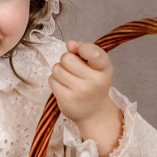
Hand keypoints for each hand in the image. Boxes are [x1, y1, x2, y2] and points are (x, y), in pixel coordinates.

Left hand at [49, 40, 123, 156]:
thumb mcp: (97, 66)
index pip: (93, 52)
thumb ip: (85, 51)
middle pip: (66, 58)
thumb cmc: (94, 84)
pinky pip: (52, 80)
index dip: (82, 47)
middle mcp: (94, 80)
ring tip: (69, 79)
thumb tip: (70, 44)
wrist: (94, 112)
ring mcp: (80, 91)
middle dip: (66, 61)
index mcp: (104, 68)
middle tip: (73, 70)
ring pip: (56, 69)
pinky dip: (55, 81)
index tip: (80, 50)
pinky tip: (64, 87)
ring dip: (59, 71)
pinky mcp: (67, 99)